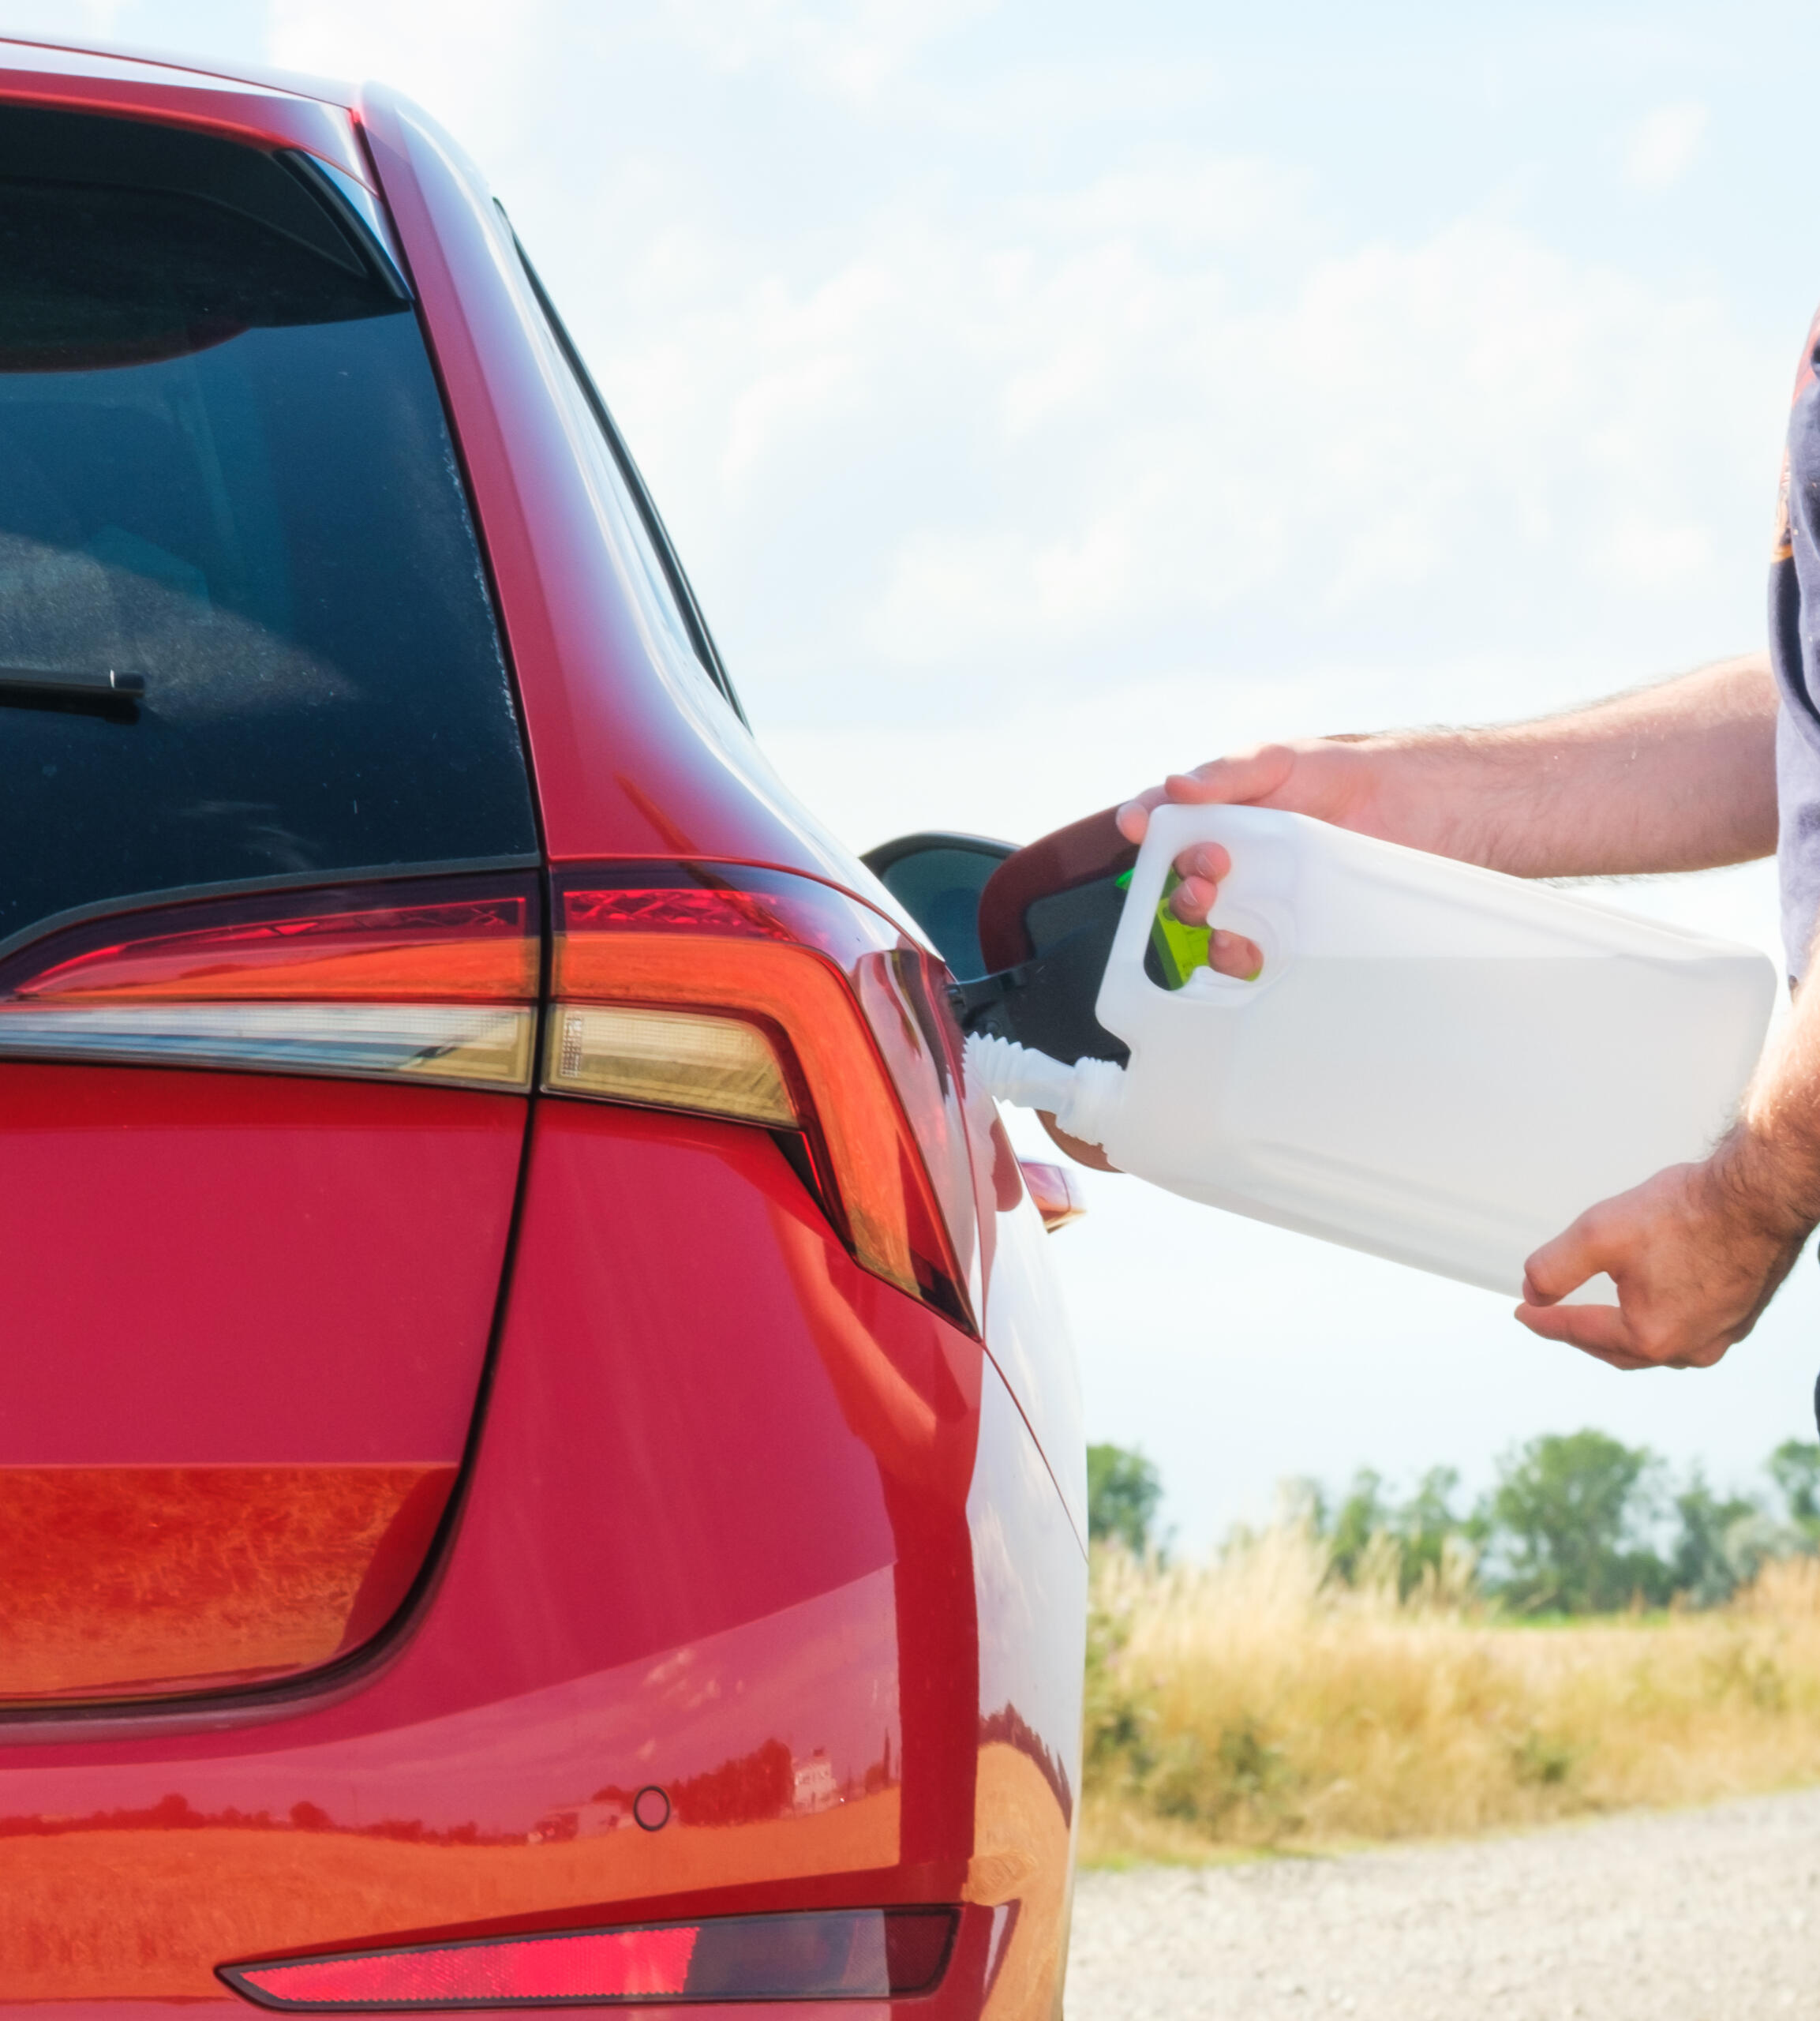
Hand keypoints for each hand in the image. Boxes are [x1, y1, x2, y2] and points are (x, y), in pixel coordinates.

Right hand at [1114, 739, 1383, 976]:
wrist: (1406, 808)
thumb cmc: (1336, 775)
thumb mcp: (1278, 761)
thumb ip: (1226, 774)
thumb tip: (1174, 786)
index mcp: (1215, 812)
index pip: (1163, 819)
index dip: (1142, 822)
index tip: (1135, 825)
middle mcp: (1226, 856)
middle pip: (1179, 874)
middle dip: (1181, 873)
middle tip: (1210, 864)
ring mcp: (1251, 893)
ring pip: (1203, 917)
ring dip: (1196, 913)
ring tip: (1214, 901)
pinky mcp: (1279, 928)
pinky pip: (1242, 952)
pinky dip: (1230, 954)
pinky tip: (1237, 942)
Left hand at [1515, 1153, 1806, 1369]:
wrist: (1761, 1195)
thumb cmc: (1689, 1211)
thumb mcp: (1599, 1234)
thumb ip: (1555, 1268)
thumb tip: (1533, 1293)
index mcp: (1651, 1336)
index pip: (1579, 1332)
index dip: (1544, 1321)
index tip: (1522, 1313)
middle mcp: (1689, 1348)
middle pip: (1617, 1349)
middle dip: (1581, 1333)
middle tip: (1552, 1317)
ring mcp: (1721, 1335)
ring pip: (1656, 1345)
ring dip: (1621, 1333)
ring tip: (1596, 1317)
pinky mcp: (1741, 1316)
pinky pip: (1689, 1330)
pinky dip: (1659, 1322)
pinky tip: (1651, 1306)